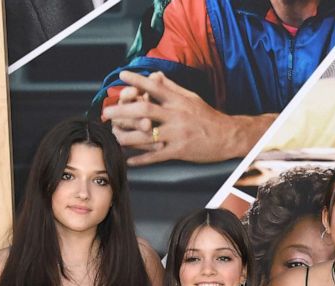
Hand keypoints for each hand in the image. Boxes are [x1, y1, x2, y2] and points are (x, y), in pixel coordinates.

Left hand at [102, 70, 272, 165]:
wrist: (228, 136)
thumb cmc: (208, 116)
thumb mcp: (191, 98)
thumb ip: (172, 88)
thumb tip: (155, 76)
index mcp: (178, 101)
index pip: (154, 87)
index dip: (137, 80)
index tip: (121, 76)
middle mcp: (176, 116)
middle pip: (144, 110)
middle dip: (123, 111)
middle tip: (107, 112)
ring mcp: (177, 134)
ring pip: (147, 135)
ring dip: (127, 137)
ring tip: (114, 137)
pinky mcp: (180, 151)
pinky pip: (157, 156)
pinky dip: (141, 159)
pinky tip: (129, 160)